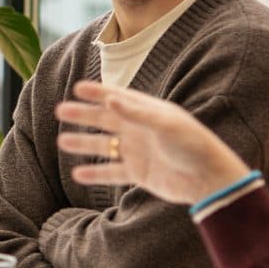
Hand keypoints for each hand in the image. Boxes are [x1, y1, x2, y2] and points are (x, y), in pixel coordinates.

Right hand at [55, 81, 249, 205]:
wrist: (209, 179)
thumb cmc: (193, 145)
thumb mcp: (166, 124)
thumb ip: (137, 113)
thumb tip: (109, 101)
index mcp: (148, 112)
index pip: (118, 98)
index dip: (98, 92)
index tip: (76, 87)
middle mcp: (140, 130)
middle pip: (105, 120)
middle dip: (83, 115)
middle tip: (59, 111)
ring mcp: (138, 152)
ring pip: (105, 146)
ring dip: (84, 143)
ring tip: (62, 142)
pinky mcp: (139, 174)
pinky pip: (112, 173)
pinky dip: (96, 173)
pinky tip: (78, 174)